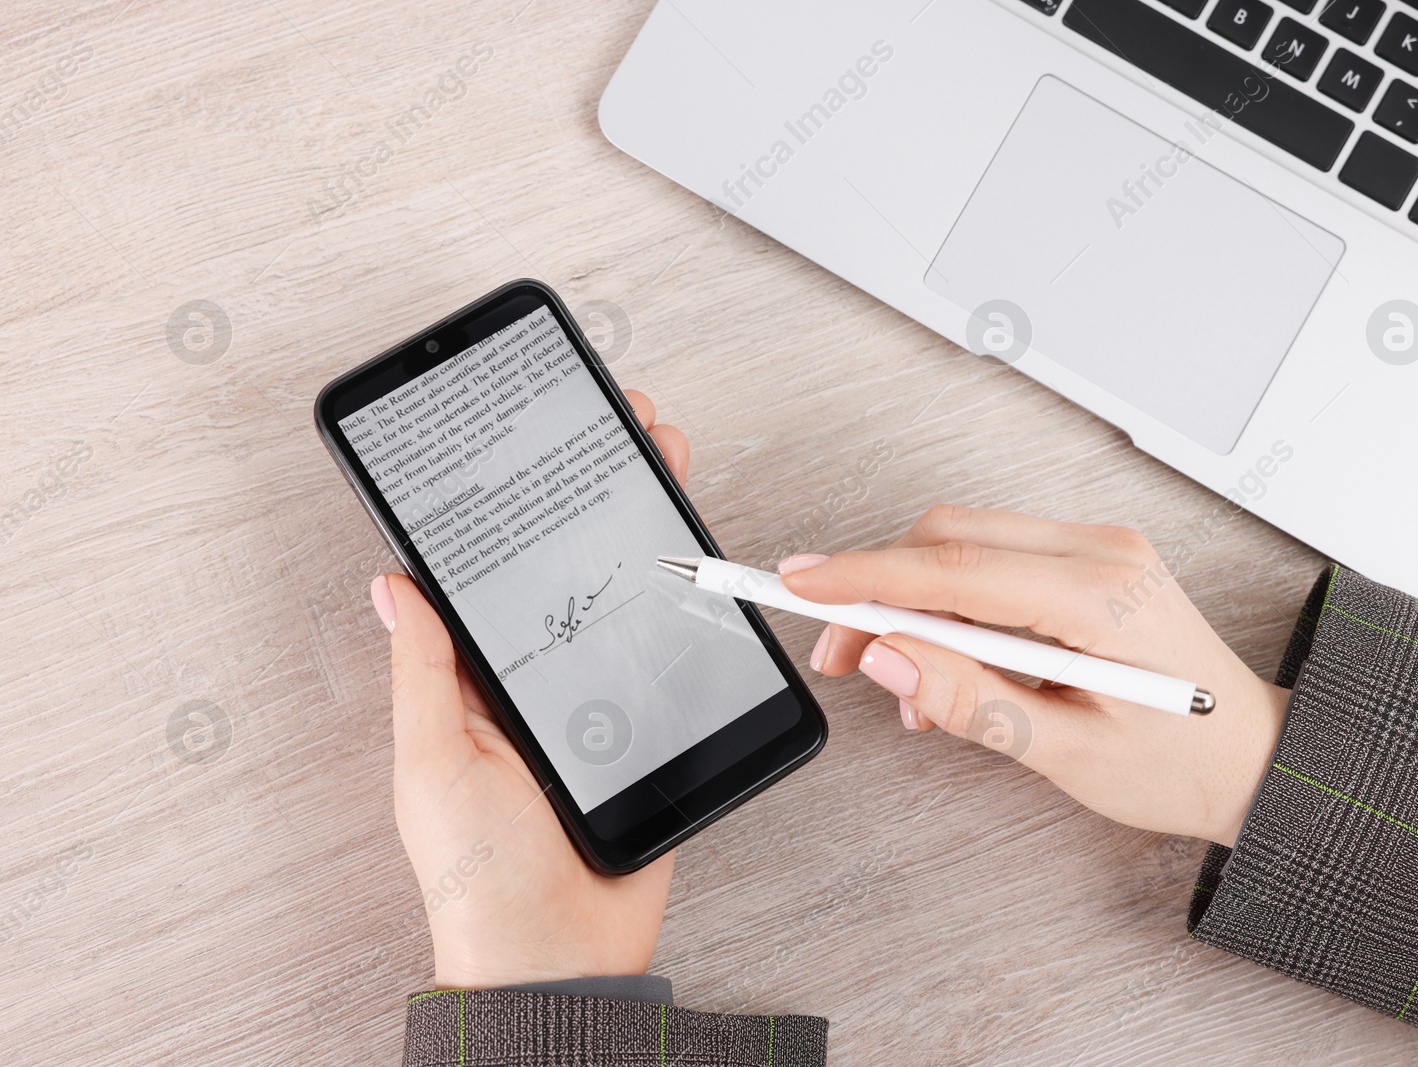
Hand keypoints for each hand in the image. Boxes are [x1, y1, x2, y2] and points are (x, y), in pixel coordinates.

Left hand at [372, 390, 689, 987]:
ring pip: (629, 596)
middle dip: (599, 490)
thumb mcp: (435, 765)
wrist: (560, 957)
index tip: (535, 438)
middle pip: (573, 567)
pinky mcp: (654, 727)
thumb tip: (394, 583)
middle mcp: (542, 679)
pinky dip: (688, 604)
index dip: (518, 504)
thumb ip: (427, 674)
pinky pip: (672, 655)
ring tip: (664, 461)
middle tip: (622, 423)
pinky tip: (698, 553)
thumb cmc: (480, 874)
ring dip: (648, 526)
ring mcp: (602, 699)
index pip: (500, 573)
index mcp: (479, 680)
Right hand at [784, 505, 1289, 846]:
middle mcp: (1099, 551)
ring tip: (907, 685)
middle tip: (838, 657)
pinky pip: (992, 556)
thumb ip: (972, 699)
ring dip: (912, 599)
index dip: (864, 576)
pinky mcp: (1086, 559)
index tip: (798, 584)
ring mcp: (1096, 547)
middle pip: (949, 537)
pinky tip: (947, 660)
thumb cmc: (1180, 763)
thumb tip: (887, 656)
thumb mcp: (1066, 753)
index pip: (953, 566)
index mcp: (1100, 595)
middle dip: (876, 589)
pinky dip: (950, 599)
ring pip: (963, 541)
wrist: (1250, 757)